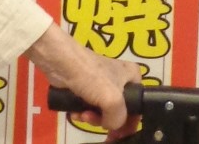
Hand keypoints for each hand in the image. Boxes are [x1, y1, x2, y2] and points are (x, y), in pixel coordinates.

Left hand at [26, 24, 141, 139]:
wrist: (61, 64)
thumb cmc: (91, 77)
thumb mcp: (113, 100)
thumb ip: (119, 119)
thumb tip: (111, 126)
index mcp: (132, 76)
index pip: (137, 104)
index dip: (129, 122)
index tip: (119, 134)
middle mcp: (120, 79)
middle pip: (119, 110)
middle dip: (105, 120)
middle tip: (96, 122)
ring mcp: (102, 84)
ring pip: (102, 111)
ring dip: (92, 118)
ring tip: (82, 115)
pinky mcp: (87, 88)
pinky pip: (90, 108)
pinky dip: (83, 113)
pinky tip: (76, 113)